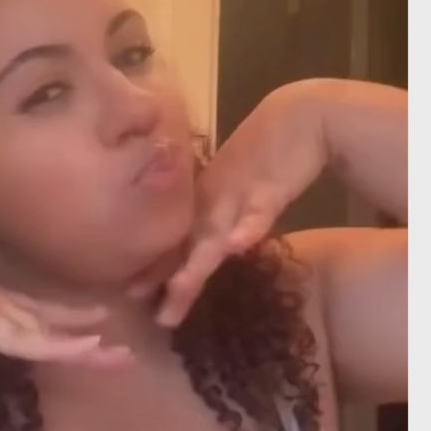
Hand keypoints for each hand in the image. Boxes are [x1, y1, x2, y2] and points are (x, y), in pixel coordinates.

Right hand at [0, 206, 127, 386]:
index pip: (22, 313)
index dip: (53, 322)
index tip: (85, 327)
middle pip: (44, 321)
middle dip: (80, 333)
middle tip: (118, 347)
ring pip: (47, 331)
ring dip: (83, 346)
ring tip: (121, 356)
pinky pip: (30, 339)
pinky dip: (61, 346)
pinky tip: (90, 349)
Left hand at [146, 83, 326, 326]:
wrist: (296, 116)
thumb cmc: (262, 154)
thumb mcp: (231, 188)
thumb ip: (213, 215)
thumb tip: (198, 248)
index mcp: (200, 202)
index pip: (174, 242)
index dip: (156, 270)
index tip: (134, 296)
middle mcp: (211, 201)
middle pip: (188, 247)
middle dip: (171, 280)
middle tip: (158, 315)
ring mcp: (239, 195)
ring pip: (215, 234)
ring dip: (197, 262)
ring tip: (180, 288)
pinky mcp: (270, 189)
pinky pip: (258, 212)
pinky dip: (247, 229)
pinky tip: (236, 247)